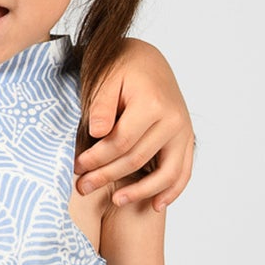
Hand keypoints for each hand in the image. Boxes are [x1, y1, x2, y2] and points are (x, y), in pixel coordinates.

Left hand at [76, 39, 194, 209]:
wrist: (145, 59)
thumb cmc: (120, 67)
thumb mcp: (105, 78)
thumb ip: (101, 105)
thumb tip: (98, 133)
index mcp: (152, 103)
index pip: (120, 142)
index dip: (96, 158)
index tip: (77, 167)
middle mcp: (173, 119)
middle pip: (137, 159)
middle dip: (107, 176)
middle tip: (82, 187)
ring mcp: (183, 130)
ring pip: (165, 172)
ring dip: (140, 191)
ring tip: (116, 201)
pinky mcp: (187, 138)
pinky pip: (183, 170)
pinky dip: (172, 190)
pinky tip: (156, 205)